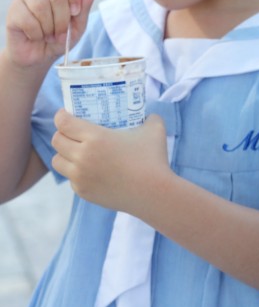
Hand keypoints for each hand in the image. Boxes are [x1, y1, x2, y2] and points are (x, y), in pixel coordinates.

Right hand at [4, 0, 101, 69]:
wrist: (39, 56)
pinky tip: (36, 36)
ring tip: (50, 36)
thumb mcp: (78, 25)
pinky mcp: (13, 9)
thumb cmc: (60, 37)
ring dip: (49, 27)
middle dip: (63, 19)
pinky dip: (37, 33)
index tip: (76, 13)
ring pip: (41, 5)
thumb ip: (85, 6)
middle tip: (61, 33)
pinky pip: (28, 19)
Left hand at [51, 110, 170, 213]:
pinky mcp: (83, 192)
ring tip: (77, 152)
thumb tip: (146, 113)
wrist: (153, 193)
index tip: (65, 114)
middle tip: (72, 132)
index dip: (61, 115)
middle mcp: (82, 157)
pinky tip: (92, 170)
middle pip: (56, 141)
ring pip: (57, 161)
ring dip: (64, 154)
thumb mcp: (154, 128)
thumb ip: (148, 117)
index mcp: (95, 138)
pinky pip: (71, 178)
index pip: (64, 123)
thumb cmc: (153, 158)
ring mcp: (80, 177)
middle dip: (62, 133)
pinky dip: (76, 173)